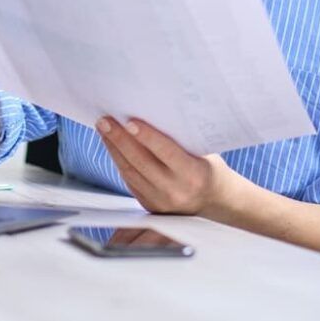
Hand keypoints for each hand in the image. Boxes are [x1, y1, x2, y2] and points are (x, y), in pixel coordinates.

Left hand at [96, 116, 234, 216]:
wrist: (215, 202)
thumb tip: (152, 114)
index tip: (129, 121)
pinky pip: (129, 181)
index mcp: (193, 174)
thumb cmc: (209, 170)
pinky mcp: (149, 206)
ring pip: (130, 172)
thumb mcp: (203, 153)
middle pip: (141, 162)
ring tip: (104, 130)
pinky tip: (112, 147)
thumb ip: (180, 141)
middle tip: (106, 121)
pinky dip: (119, 161)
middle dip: (120, 139)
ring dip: (114, 149)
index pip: (166, 152)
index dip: (146, 136)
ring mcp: (160, 201)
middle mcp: (175, 190)